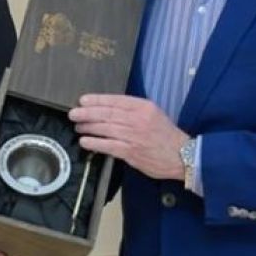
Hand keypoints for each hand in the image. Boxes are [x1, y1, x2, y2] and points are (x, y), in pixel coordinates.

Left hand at [69, 94, 188, 179]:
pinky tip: (85, 141)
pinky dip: (94, 143)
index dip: (97, 100)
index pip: (116, 100)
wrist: (182, 156)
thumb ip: (133, 110)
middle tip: (74, 113)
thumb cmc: (166, 135)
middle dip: (87, 112)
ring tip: (77, 126)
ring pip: (105, 128)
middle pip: (107, 113)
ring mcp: (133, 136)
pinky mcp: (130, 152)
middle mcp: (137, 119)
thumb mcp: (153, 114)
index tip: (83, 100)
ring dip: (88, 127)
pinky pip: (108, 145)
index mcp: (144, 107)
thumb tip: (109, 109)